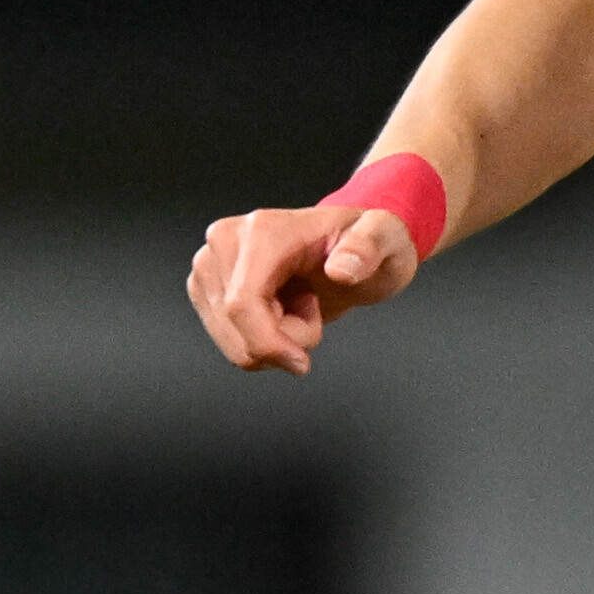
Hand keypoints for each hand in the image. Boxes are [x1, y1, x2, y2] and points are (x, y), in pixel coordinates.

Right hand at [188, 200, 426, 372]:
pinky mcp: (206, 286)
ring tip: (300, 305)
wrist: (349, 245)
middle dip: (280, 340)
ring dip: (272, 340)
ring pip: (230, 338)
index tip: (302, 362)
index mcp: (263, 231)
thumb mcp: (387, 239)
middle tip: (312, 311)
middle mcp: (226, 242)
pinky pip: (228, 338)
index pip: (242, 304)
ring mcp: (211, 264)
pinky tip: (282, 310)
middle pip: (234, 325)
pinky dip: (260, 339)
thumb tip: (342, 269)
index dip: (268, 343)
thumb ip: (371, 246)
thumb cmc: (366, 242)